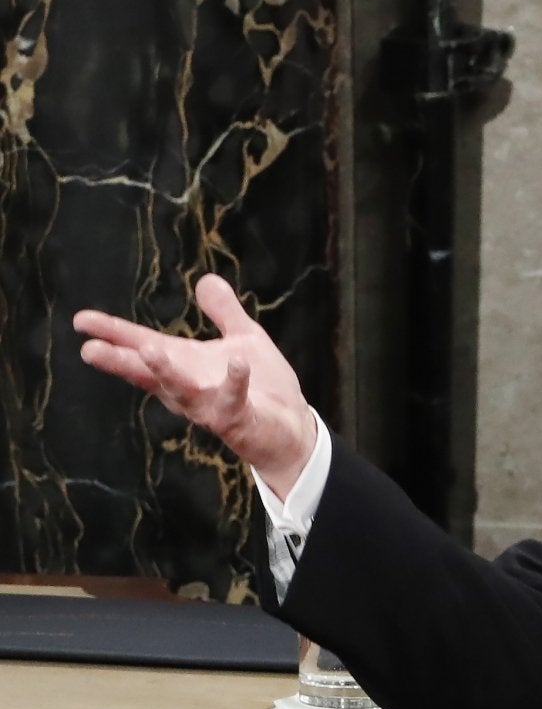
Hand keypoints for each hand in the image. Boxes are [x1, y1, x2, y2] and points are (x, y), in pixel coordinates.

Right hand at [75, 276, 318, 495]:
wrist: (294, 428)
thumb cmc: (264, 387)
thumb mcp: (244, 340)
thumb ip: (224, 312)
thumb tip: (207, 280)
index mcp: (186, 365)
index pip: (142, 346)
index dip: (114, 334)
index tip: (81, 321)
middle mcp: (189, 388)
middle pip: (148, 374)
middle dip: (120, 361)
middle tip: (90, 350)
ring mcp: (211, 407)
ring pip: (182, 392)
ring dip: (166, 372)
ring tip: (149, 351)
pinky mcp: (238, 420)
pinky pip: (233, 401)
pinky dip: (234, 383)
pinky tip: (238, 364)